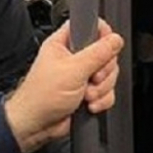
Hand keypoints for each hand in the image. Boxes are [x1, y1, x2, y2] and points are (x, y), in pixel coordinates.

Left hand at [5, 20, 122, 152]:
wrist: (36, 125)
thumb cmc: (41, 96)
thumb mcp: (72, 70)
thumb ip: (97, 54)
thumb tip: (115, 40)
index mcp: (64, 43)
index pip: (90, 26)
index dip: (102, 35)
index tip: (106, 47)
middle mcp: (73, 57)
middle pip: (105, 54)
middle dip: (103, 71)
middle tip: (92, 78)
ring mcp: (81, 76)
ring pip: (108, 75)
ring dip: (101, 89)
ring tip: (86, 94)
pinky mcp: (87, 92)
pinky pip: (106, 92)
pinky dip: (101, 100)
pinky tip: (88, 104)